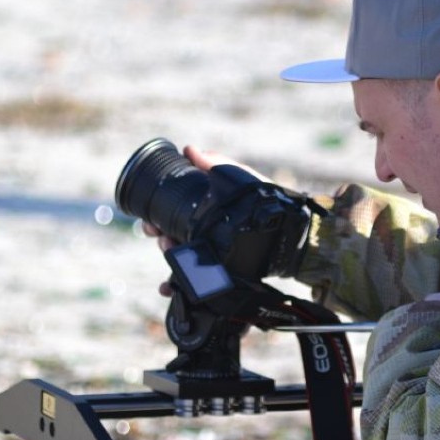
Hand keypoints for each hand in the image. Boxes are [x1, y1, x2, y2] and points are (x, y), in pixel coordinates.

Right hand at [141, 144, 271, 297]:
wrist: (290, 227)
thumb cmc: (264, 198)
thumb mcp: (241, 178)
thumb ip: (216, 164)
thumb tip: (189, 150)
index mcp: (203, 214)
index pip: (169, 219)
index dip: (155, 222)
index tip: (149, 224)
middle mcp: (203, 236)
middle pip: (171, 241)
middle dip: (160, 240)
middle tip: (161, 239)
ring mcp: (211, 255)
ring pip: (181, 261)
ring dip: (170, 261)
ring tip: (171, 254)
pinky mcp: (221, 272)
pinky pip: (197, 283)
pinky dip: (179, 287)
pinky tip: (168, 289)